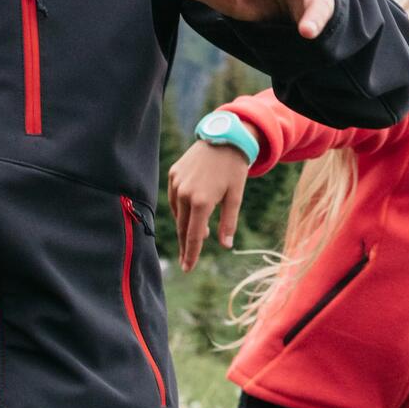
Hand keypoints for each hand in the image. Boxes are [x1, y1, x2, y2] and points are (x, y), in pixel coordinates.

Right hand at [168, 141, 252, 271]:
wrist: (224, 138)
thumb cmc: (234, 169)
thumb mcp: (235, 196)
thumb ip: (229, 222)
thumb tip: (226, 246)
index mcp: (201, 202)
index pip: (194, 236)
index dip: (191, 254)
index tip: (187, 268)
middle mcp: (184, 194)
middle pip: (183, 228)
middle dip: (186, 246)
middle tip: (187, 261)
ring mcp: (176, 183)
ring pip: (178, 213)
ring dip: (186, 226)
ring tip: (200, 233)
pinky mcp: (173, 174)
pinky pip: (174, 198)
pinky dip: (181, 209)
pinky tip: (191, 213)